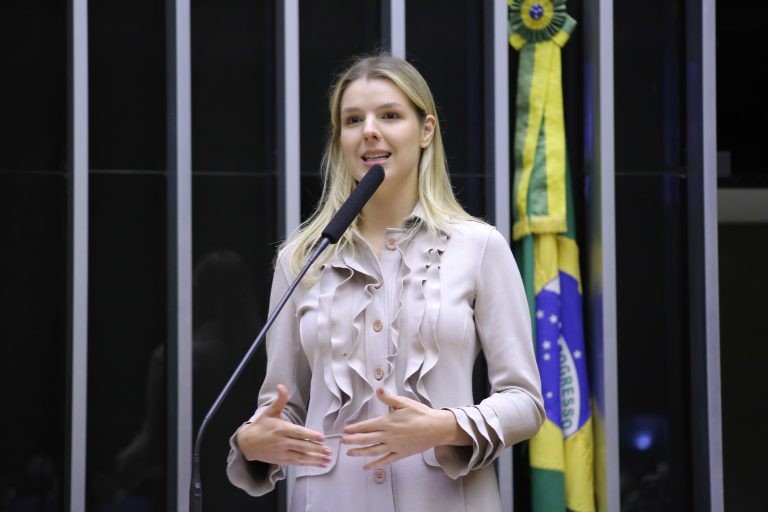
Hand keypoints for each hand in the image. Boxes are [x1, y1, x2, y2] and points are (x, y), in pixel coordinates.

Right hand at [236, 384, 330, 467]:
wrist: (246, 443)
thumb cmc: (261, 426)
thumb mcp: (269, 411)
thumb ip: (279, 400)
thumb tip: (281, 386)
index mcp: (281, 429)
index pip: (298, 432)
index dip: (310, 435)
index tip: (321, 438)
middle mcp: (282, 442)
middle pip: (302, 446)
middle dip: (316, 449)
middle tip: (329, 451)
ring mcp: (282, 452)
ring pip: (301, 456)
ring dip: (315, 459)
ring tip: (327, 460)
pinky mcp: (282, 460)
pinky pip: (297, 463)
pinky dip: (308, 464)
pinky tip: (319, 464)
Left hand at [341, 387, 463, 468]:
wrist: (436, 428)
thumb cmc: (420, 414)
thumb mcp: (404, 402)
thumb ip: (389, 397)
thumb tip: (378, 389)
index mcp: (388, 422)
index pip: (367, 426)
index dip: (355, 428)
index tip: (345, 430)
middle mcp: (389, 435)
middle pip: (367, 439)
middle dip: (353, 440)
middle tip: (342, 442)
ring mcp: (394, 446)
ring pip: (373, 451)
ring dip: (360, 452)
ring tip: (349, 453)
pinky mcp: (401, 454)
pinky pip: (386, 460)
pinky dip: (375, 464)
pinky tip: (367, 466)